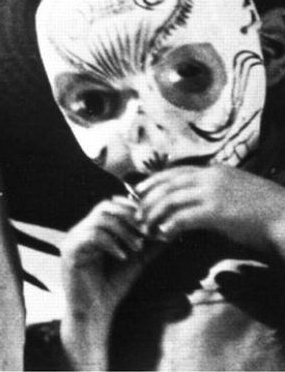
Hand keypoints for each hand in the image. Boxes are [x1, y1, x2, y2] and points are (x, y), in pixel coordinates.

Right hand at [60, 197, 153, 369]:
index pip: (110, 205)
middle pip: (104, 206)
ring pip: (99, 219)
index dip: (130, 208)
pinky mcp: (69, 251)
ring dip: (123, 231)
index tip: (150, 221)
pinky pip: (91, 236)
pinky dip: (111, 243)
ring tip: (137, 247)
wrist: (94, 313)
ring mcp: (73, 239)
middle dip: (128, 217)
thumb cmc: (111, 287)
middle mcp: (80, 230)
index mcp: (92, 228)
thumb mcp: (135, 261)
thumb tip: (170, 232)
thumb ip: (149, 245)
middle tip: (146, 231)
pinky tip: (123, 256)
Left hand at [136, 164, 284, 256]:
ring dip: (155, 213)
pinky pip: (184, 217)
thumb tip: (195, 203)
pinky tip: (164, 233)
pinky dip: (170, 225)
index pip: (175, 171)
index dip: (154, 181)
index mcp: (215, 170)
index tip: (140, 191)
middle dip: (148, 198)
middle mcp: (210, 177)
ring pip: (171, 199)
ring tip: (146, 226)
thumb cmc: (265, 210)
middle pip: (167, 183)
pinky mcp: (216, 211)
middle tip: (137, 213)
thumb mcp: (236, 191)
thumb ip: (215, 191)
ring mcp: (213, 192)